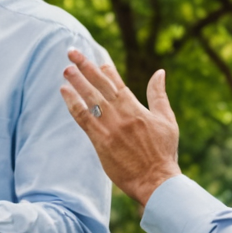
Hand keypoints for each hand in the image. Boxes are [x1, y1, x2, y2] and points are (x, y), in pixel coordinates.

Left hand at [60, 50, 180, 207]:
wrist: (156, 180)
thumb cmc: (163, 152)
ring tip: (66, 69)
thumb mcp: (167, 120)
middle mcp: (122, 114)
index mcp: (137, 108)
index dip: (106, 70)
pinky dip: (72, 103)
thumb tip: (159, 72)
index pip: (117, 84)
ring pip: (89, 99)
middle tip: (72, 52)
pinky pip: (82, 118)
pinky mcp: (100, 140)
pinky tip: (64, 92)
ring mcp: (109, 127)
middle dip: (85, 67)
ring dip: (76, 82)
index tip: (97, 60)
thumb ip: (159, 95)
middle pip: (100, 86)